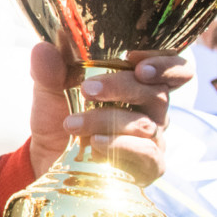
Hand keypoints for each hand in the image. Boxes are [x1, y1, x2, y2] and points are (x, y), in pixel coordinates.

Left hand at [26, 44, 191, 184]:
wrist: (48, 158)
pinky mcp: (149, 166)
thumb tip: (43, 50)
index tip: (135, 58)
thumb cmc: (61, 118)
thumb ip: (49, 70)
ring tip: (73, 123)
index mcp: (138, 84)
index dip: (165, 62)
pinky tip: (95, 143)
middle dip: (121, 86)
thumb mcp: (50, 92)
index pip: (174, 68)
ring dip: (107, 119)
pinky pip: (146, 154)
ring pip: (144, 123)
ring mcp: (154, 139)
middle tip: (88, 89)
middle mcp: (153, 110)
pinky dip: (119, 146)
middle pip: (156, 91)